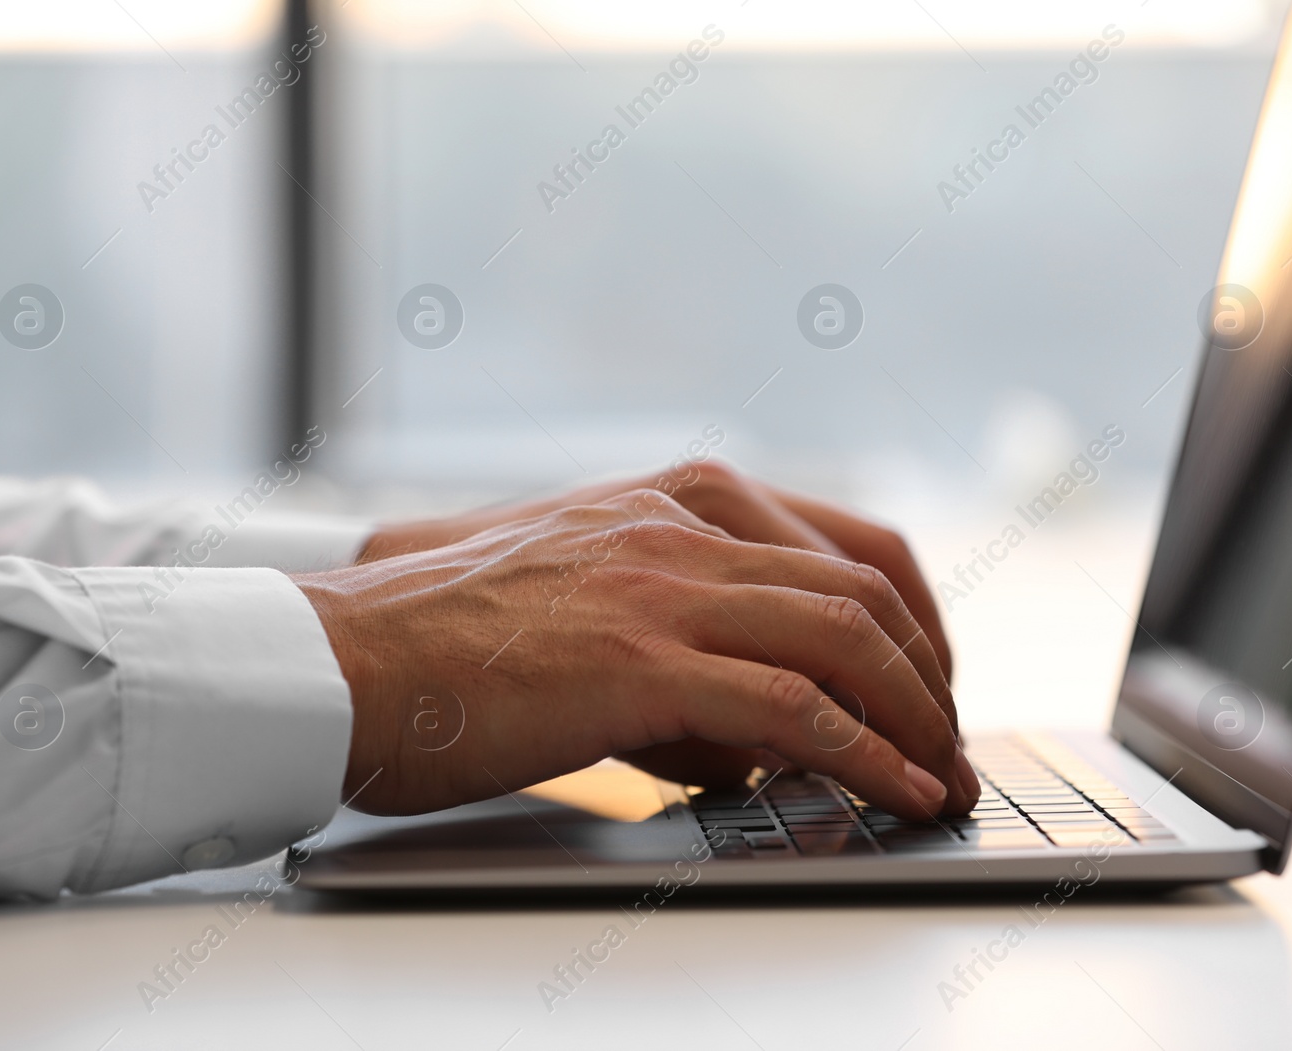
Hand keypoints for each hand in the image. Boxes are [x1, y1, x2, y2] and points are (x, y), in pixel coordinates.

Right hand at [295, 490, 979, 820]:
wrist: (341, 655)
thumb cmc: (442, 642)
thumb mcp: (583, 604)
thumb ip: (679, 641)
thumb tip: (756, 734)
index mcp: (673, 499)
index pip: (845, 543)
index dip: (914, 620)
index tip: (930, 684)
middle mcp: (683, 522)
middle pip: (866, 587)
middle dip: (932, 676)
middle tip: (950, 743)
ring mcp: (664, 583)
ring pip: (846, 636)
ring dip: (918, 717)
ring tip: (943, 779)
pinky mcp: (641, 658)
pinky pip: (794, 704)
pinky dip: (866, 753)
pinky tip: (898, 792)